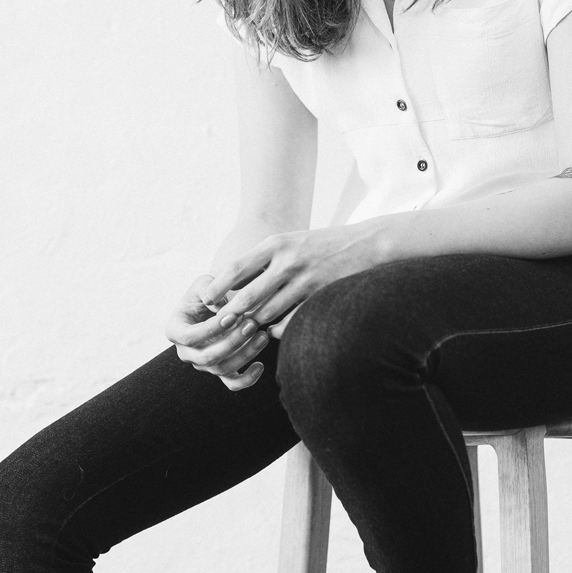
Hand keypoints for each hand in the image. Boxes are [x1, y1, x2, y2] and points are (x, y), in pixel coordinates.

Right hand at [164, 275, 269, 391]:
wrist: (213, 305)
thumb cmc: (206, 293)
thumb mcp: (203, 284)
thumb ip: (208, 289)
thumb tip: (218, 306)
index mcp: (175, 331)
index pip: (190, 337)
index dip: (212, 329)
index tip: (233, 315)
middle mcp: (186, 352)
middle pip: (207, 357)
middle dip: (232, 342)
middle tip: (252, 324)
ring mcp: (203, 364)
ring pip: (222, 369)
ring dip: (244, 354)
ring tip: (263, 336)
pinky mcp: (220, 371)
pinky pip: (232, 383)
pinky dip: (247, 379)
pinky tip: (260, 365)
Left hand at [201, 225, 378, 332]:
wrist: (366, 245)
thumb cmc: (320, 245)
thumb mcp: (290, 242)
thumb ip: (263, 259)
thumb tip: (232, 281)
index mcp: (276, 244)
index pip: (236, 267)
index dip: (217, 286)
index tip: (204, 299)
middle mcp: (288, 262)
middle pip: (248, 297)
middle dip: (230, 314)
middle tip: (219, 324)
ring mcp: (305, 282)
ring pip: (267, 313)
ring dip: (254, 324)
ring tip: (245, 329)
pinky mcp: (319, 298)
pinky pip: (288, 323)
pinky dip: (276, 330)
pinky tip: (273, 330)